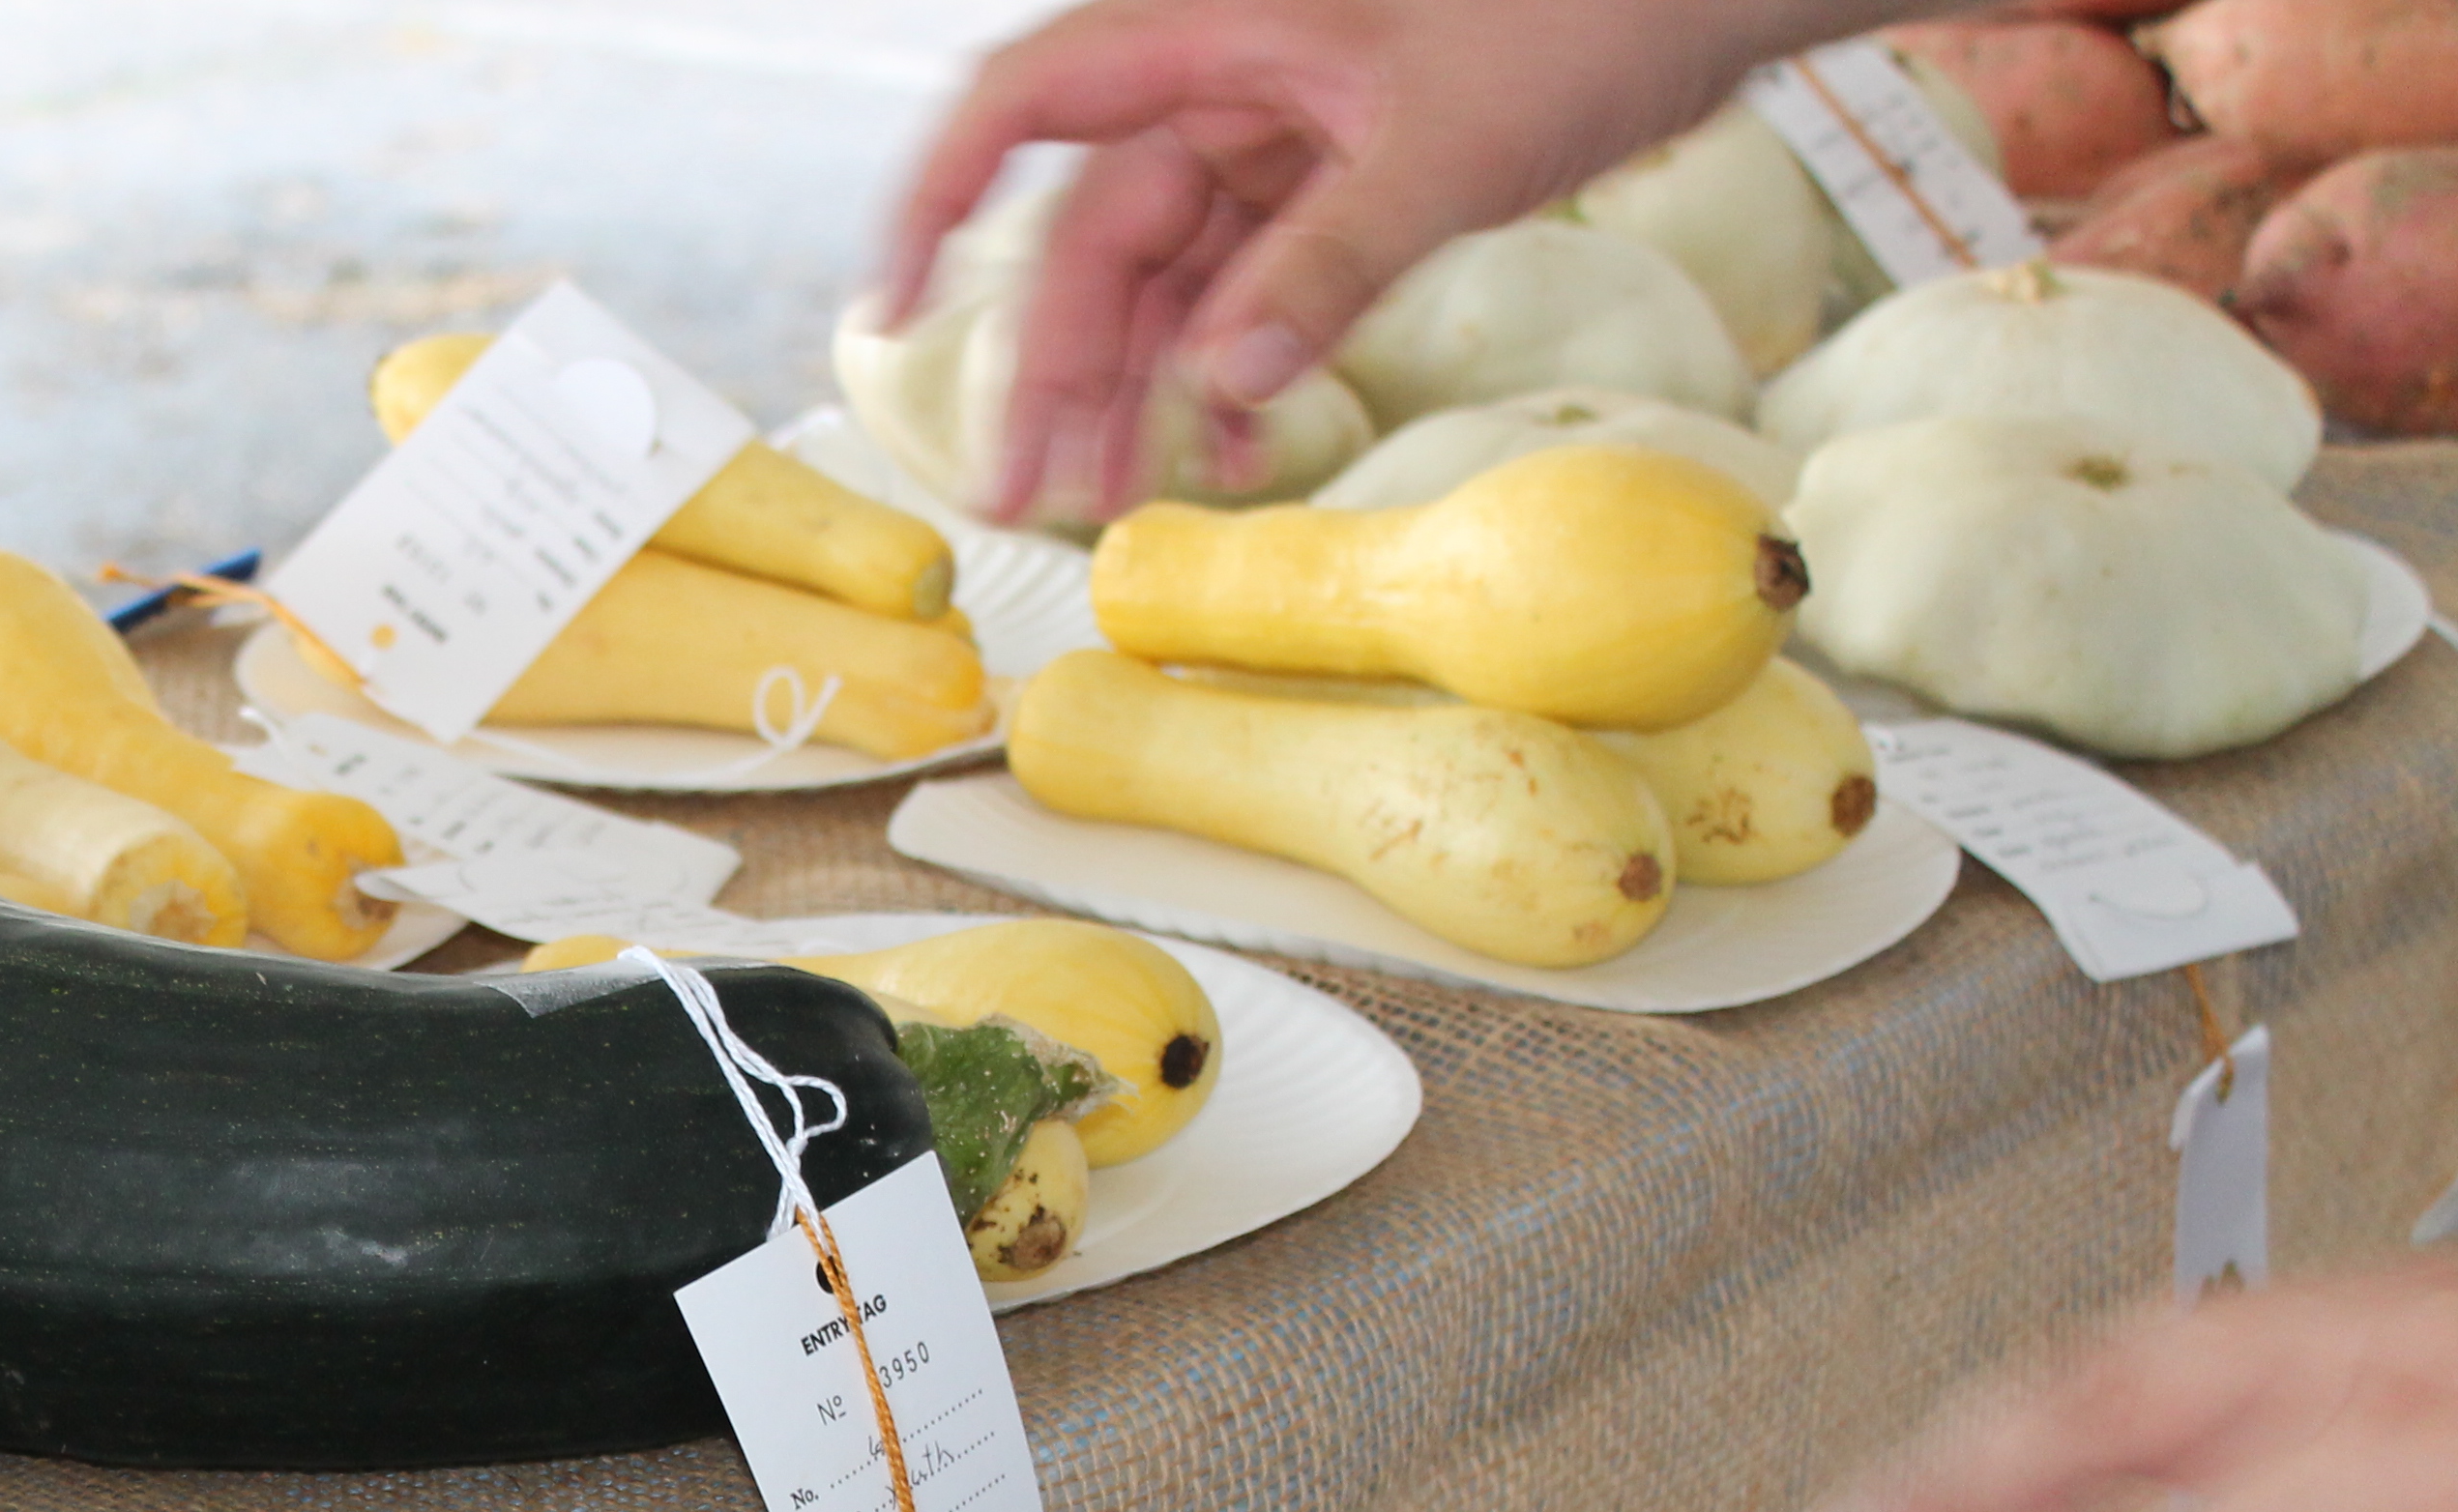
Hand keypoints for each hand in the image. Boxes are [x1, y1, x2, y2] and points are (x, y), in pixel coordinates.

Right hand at [881, 0, 1851, 523]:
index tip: (889, 306)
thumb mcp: (1448, 147)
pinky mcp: (1330, 175)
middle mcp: (1220, 77)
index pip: (1020, 106)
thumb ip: (1325, 266)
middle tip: (1026, 496)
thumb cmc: (1584, 17)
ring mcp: (1274, 129)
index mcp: (1211, 30)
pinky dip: (1238, 365)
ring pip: (1162, 272)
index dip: (938, 202)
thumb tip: (1216, 385)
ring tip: (1121, 502)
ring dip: (1140, 389)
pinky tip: (1248, 446)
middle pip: (1091, 230)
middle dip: (1054, 367)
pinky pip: (1247, 281)